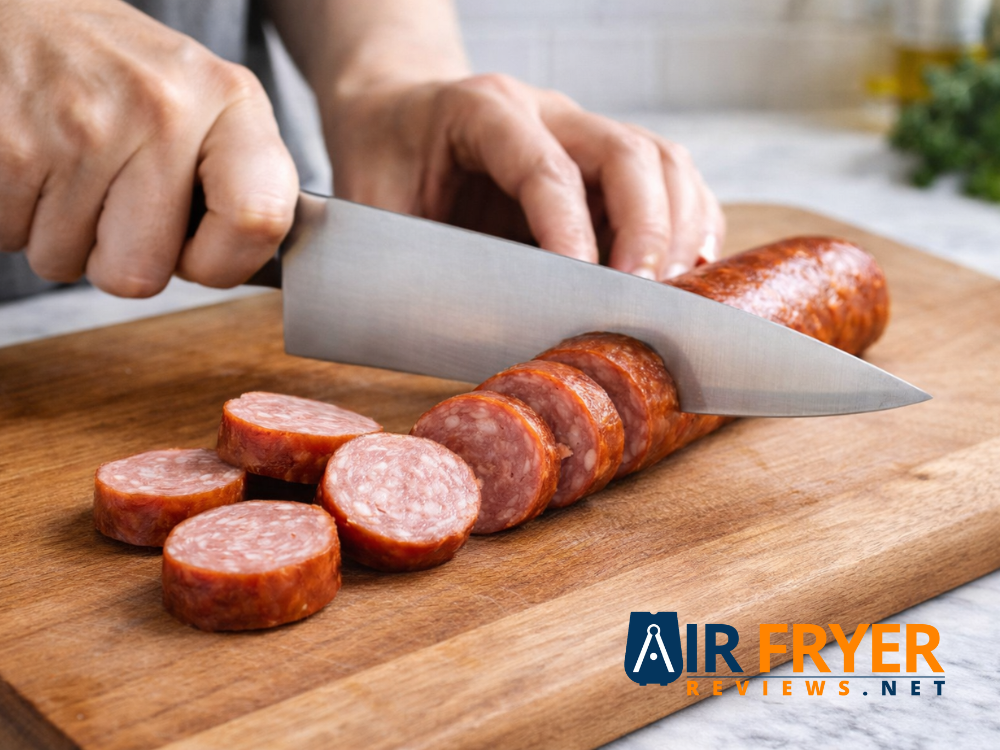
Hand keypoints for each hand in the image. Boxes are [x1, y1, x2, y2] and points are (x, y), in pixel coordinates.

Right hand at [0, 0, 297, 296]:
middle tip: (115, 204)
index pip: (259, 219)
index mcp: (228, 99)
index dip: (225, 263)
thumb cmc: (121, 73)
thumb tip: (244, 263)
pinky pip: (12, 238)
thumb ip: (237, 181)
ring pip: (65, 264)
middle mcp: (162, 109)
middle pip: (143, 275)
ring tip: (68, 171)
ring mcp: (82, 128)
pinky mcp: (12, 146)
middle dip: (120, 259)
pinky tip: (35, 165)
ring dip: (62, 236)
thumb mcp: (203, 103)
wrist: (22, 11)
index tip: (201, 255)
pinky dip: (16, 217)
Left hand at [325, 74, 723, 279]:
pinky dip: (688, 224)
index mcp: (482, 111)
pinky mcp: (601, 160)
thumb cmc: (382, 162)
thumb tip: (456, 329)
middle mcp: (545, 111)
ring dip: (678, 228)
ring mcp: (581, 131)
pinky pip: (667, 180)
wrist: (397, 115)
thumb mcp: (370, 205)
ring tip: (672, 294)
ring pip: (660, 161)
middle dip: (646, 229)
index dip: (568, 230)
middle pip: (626, 153)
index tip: (580, 288)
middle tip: (641, 298)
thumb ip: (406, 254)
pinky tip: (685, 270)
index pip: (544, 167)